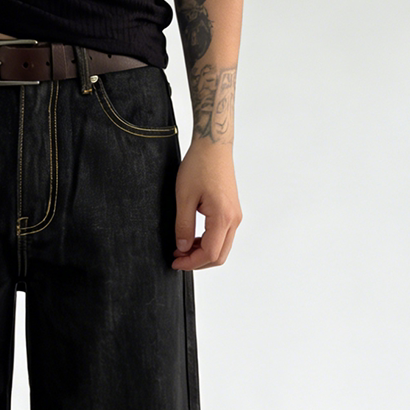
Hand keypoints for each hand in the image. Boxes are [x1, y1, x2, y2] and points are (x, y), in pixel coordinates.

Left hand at [172, 140, 241, 269]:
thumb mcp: (184, 198)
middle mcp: (234, 219)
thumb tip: (183, 248)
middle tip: (177, 258)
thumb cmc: (200, 166)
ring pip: (222, 247)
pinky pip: (223, 236)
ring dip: (203, 253)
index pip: (210, 253)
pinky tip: (192, 238)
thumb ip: (183, 226)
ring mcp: (235, 216)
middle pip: (219, 256)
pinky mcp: (232, 211)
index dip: (191, 263)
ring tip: (182, 248)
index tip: (175, 262)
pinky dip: (208, 242)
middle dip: (198, 262)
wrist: (213, 147)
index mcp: (223, 217)